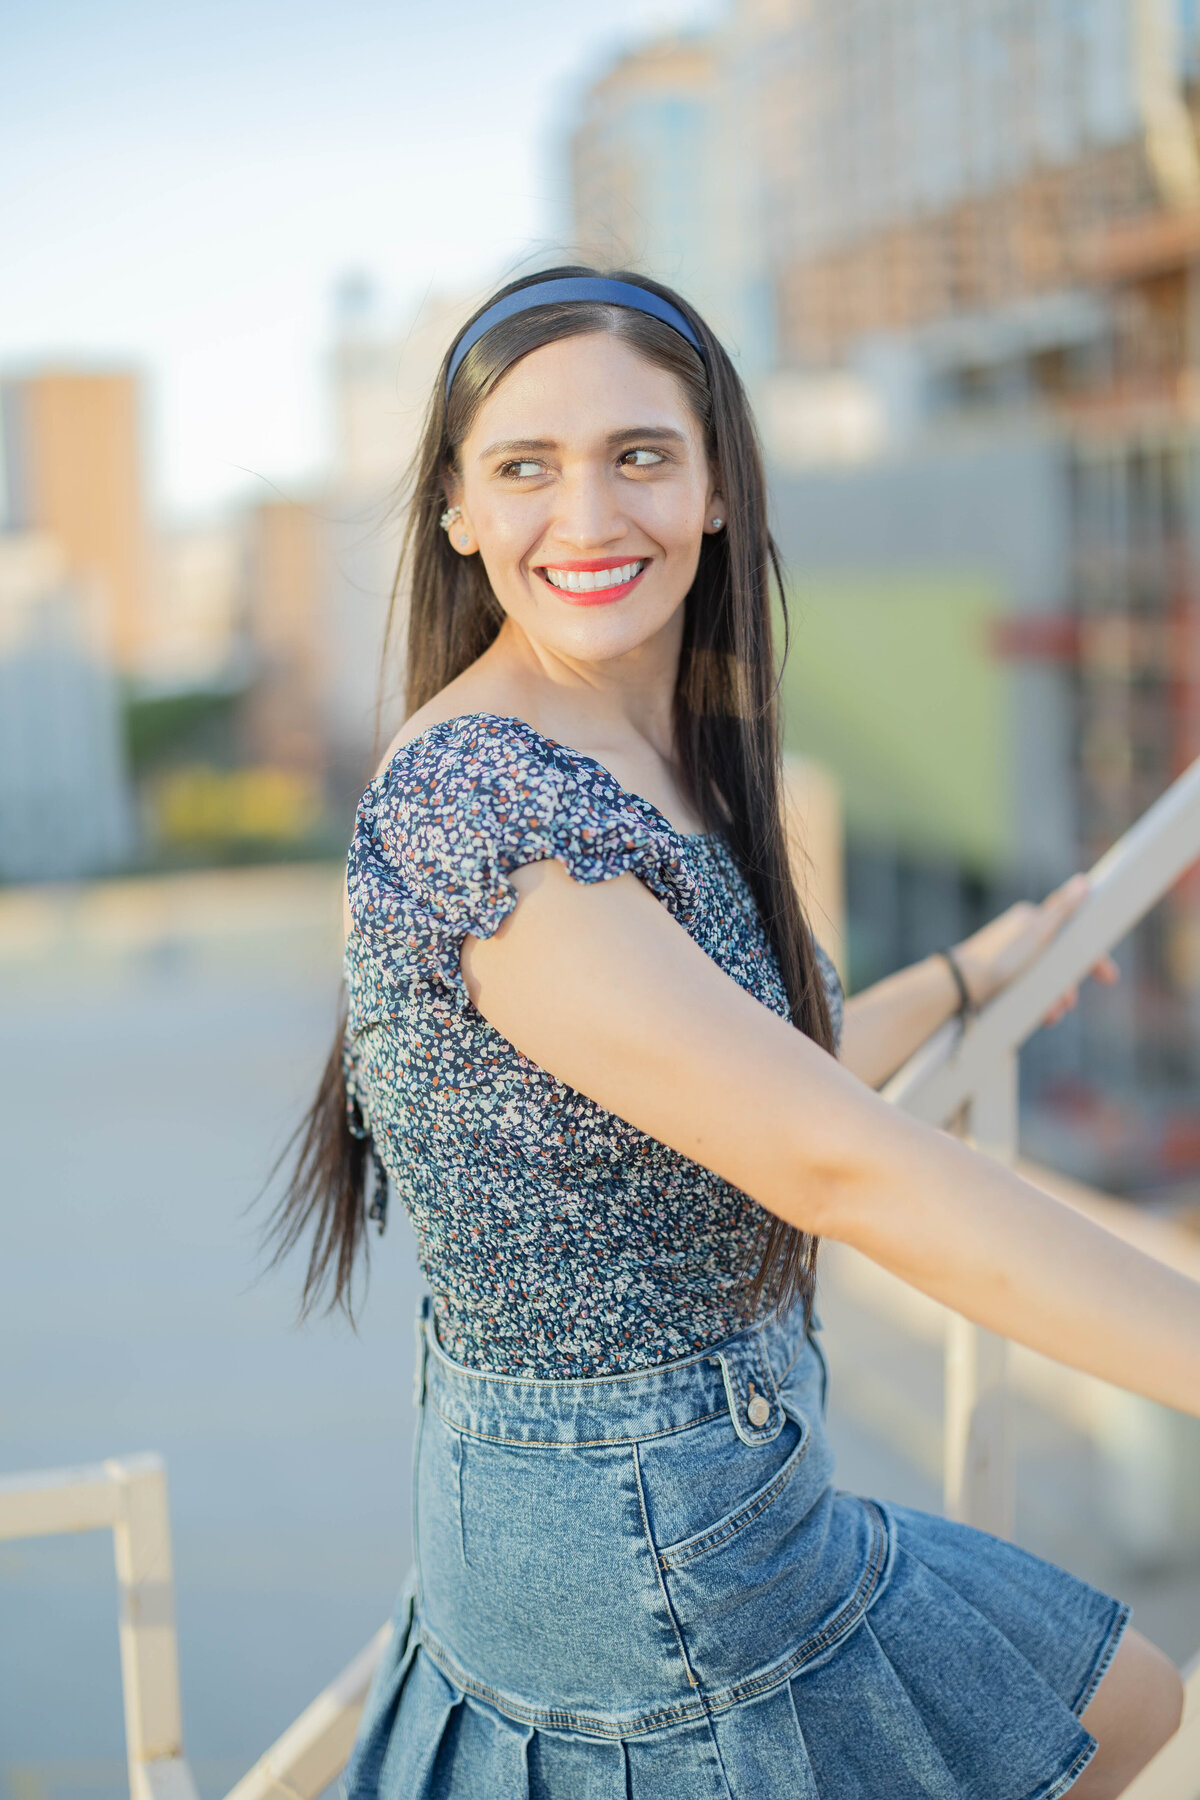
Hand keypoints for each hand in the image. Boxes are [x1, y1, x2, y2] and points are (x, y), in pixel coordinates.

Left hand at [950, 873, 1119, 1026]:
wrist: (957, 988)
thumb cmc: (999, 959)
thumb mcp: (1037, 934)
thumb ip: (1061, 910)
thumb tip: (1083, 883)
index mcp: (1031, 922)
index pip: (1071, 935)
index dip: (1092, 957)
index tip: (1109, 978)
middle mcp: (1021, 938)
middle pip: (1059, 963)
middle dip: (1067, 985)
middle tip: (1067, 1003)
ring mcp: (1011, 961)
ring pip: (1044, 981)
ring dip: (1053, 998)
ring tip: (1050, 1015)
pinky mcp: (1000, 980)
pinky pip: (1028, 992)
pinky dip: (1036, 1004)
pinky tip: (1037, 1016)